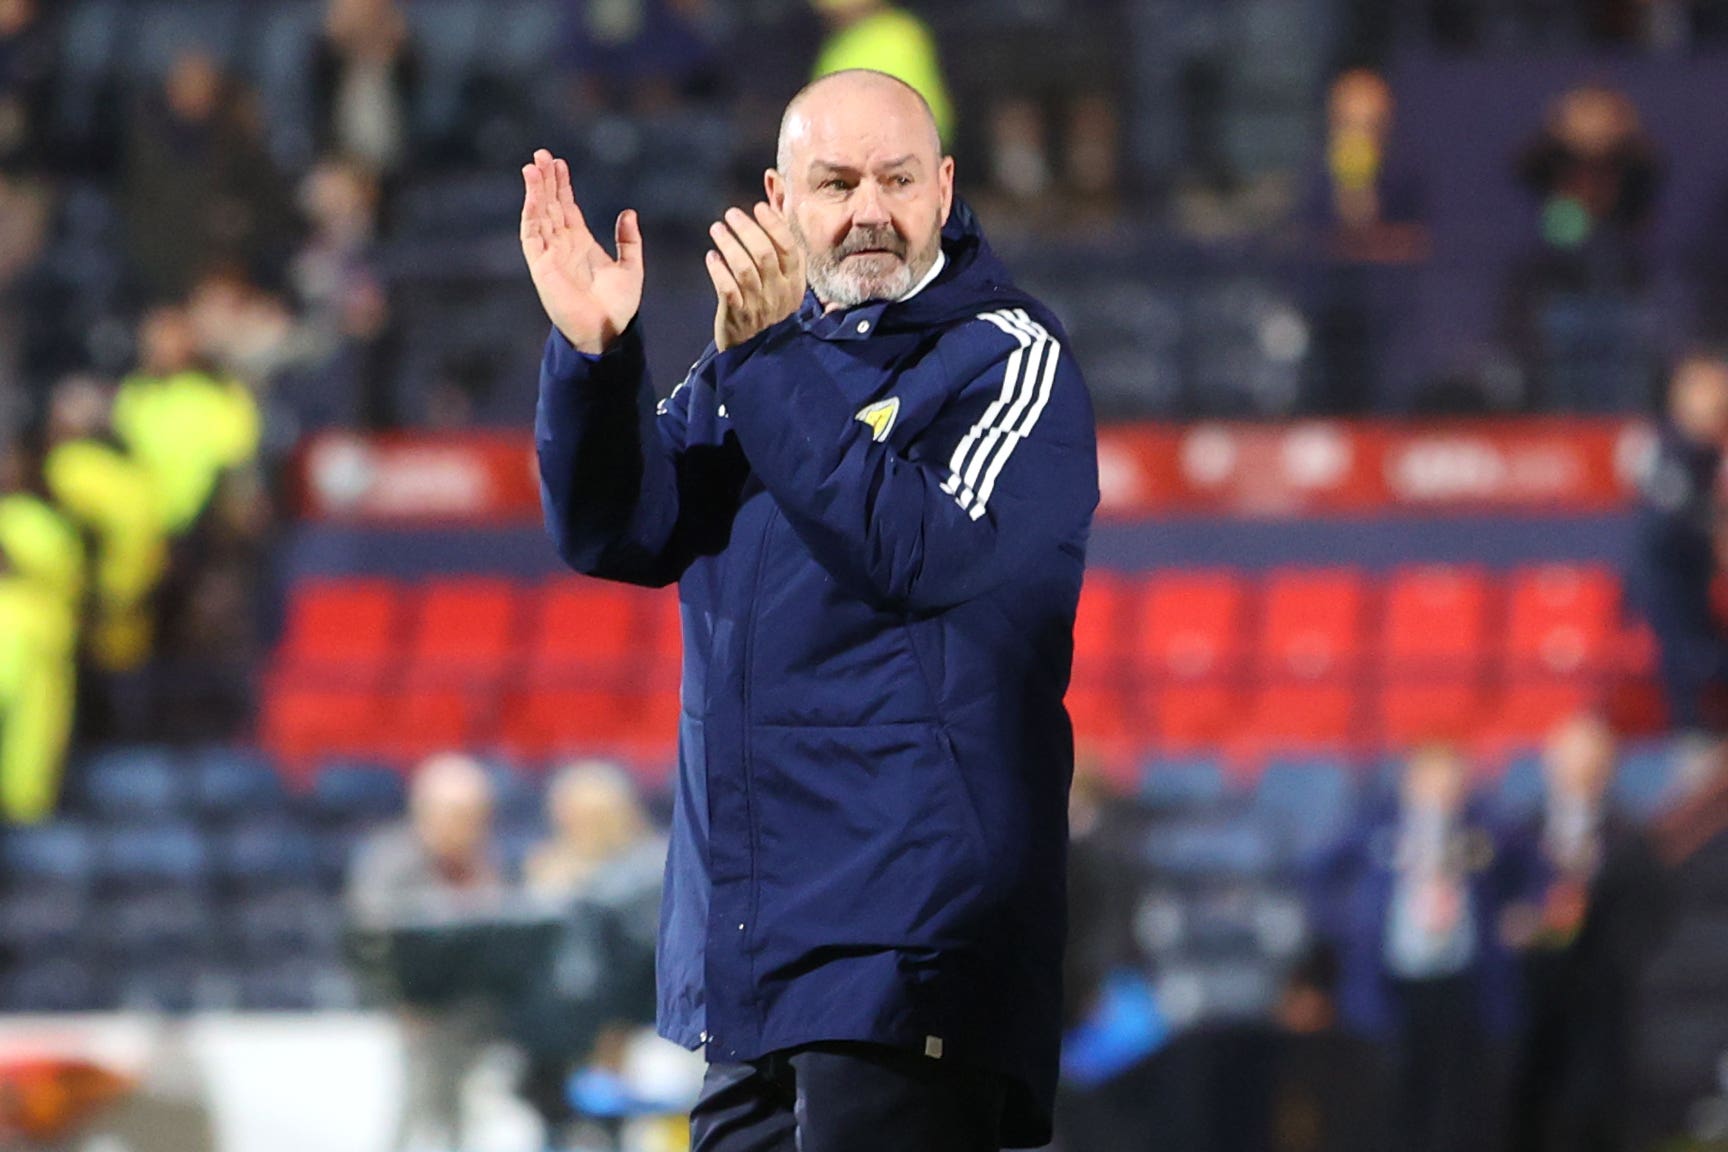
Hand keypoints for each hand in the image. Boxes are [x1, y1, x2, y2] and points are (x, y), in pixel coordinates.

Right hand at [520, 149, 642, 354]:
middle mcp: (562, 246)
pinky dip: (531, 214)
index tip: (559, 162)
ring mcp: (550, 255)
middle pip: (550, 205)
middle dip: (545, 180)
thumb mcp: (631, 267)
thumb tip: (628, 212)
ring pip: (539, 215)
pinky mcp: (541, 266)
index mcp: (581, 243)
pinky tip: (532, 195)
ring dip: (535, 191)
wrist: (607, 330)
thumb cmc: (619, 306)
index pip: (567, 207)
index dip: (562, 184)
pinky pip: (532, 235)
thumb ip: (629, 240)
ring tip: (533, 166)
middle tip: (541, 154)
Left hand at [705, 203, 805, 350]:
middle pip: (763, 253)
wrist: (760, 352)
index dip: (774, 225)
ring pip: (743, 268)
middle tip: (731, 214)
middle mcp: (778, 292)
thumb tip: (775, 213)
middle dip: (746, 228)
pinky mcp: (737, 315)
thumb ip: (784, 254)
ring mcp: (758, 304)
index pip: (788, 248)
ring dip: (728, 244)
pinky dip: (718, 270)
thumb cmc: (771, 309)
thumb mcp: (787, 284)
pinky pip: (727, 289)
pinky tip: (711, 257)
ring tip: (717, 228)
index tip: (758, 207)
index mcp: (794, 282)